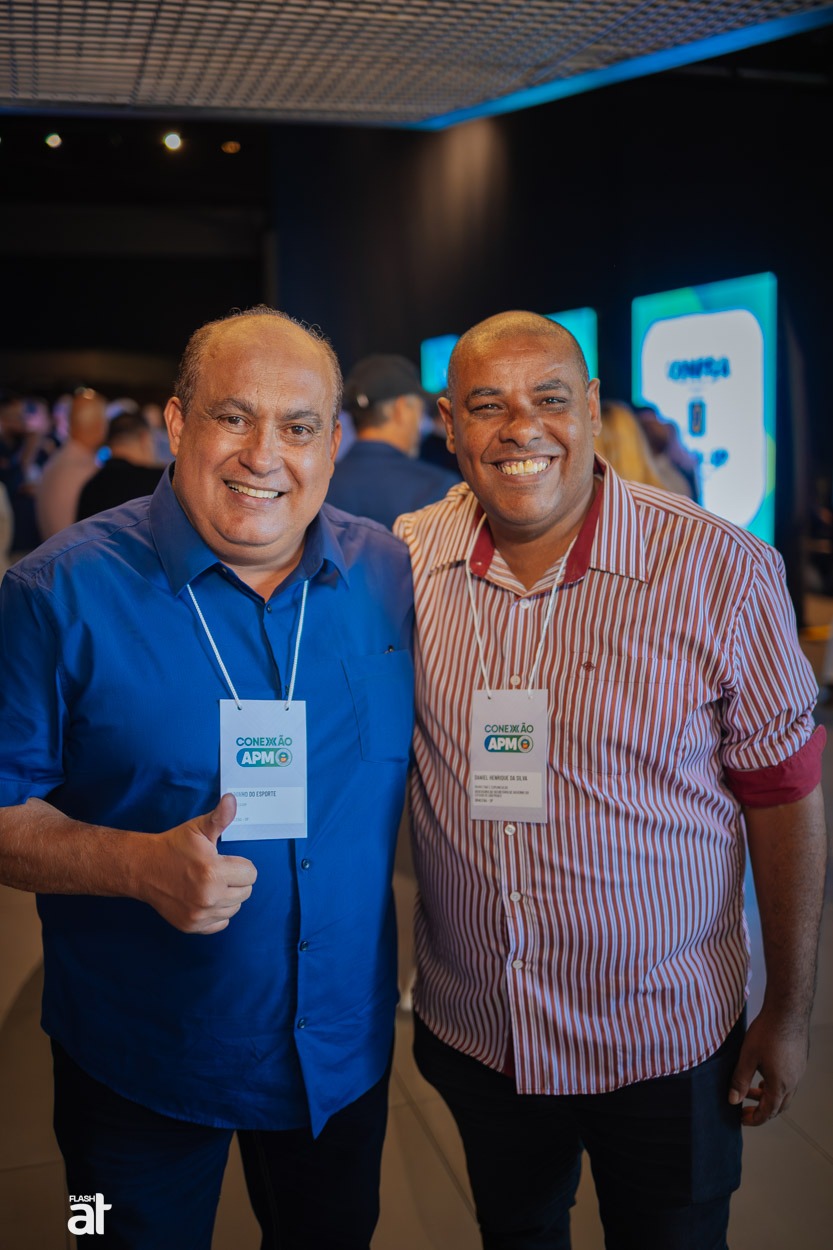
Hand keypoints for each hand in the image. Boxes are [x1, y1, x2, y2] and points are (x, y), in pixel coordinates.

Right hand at [139, 794, 256, 934]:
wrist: (144, 868)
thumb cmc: (174, 846)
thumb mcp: (198, 828)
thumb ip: (220, 817)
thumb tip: (232, 799)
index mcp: (213, 872)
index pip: (251, 874)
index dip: (240, 864)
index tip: (224, 860)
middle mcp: (208, 897)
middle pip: (246, 891)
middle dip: (235, 880)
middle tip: (217, 871)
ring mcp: (200, 914)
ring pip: (235, 908)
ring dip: (228, 896)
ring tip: (210, 883)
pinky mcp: (192, 926)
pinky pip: (221, 922)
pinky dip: (217, 912)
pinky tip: (205, 898)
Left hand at [728, 1008, 809, 1125]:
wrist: (788, 1011)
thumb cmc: (767, 1032)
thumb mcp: (748, 1057)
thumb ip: (739, 1080)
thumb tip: (732, 1100)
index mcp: (780, 1085)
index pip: (768, 1112)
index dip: (754, 1119)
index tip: (742, 1120)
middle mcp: (793, 1082)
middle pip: (779, 1106)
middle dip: (762, 1110)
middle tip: (745, 1108)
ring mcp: (799, 1071)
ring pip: (785, 1094)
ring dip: (769, 1096)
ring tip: (752, 1090)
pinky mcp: (800, 1061)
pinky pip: (789, 1081)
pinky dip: (776, 1085)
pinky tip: (765, 1073)